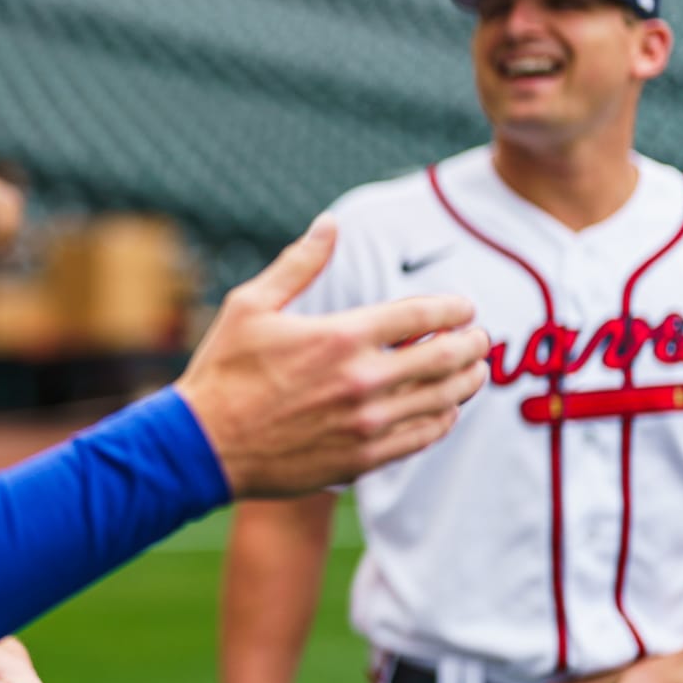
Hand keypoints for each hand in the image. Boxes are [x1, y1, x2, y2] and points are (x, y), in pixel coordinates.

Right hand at [175, 216, 488, 496]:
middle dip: (472, 343)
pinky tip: (442, 409)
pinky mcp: (362, 459)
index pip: (422, 314)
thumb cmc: (223, 371)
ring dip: (466, 381)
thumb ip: (300, 264)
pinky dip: (442, 419)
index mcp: (341, 336)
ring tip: (471, 370)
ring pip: (442, 399)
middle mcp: (362, 381)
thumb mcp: (251, 305)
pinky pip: (423, 436)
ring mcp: (366, 424)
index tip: (463, 308)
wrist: (203, 446)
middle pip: (445, 356)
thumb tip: (329, 223)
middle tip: (479, 338)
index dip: (453, 308)